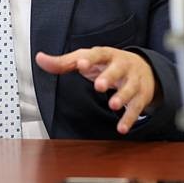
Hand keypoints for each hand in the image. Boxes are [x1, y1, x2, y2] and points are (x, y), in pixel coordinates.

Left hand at [35, 47, 160, 134]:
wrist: (143, 68)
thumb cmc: (108, 63)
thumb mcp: (87, 60)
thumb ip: (63, 62)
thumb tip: (40, 59)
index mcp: (106, 55)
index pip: (98, 54)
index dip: (90, 59)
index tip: (81, 64)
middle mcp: (122, 65)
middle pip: (117, 70)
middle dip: (108, 77)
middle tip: (99, 86)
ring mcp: (133, 80)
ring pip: (129, 88)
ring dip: (122, 97)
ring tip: (113, 105)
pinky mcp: (141, 96)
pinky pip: (136, 107)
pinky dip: (129, 118)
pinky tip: (121, 128)